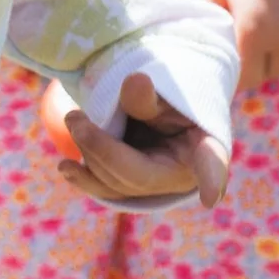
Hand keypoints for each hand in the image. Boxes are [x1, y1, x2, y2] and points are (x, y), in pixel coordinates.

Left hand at [57, 71, 230, 207]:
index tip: (211, 196)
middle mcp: (181, 176)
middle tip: (75, 117)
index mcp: (204, 147)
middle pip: (138, 175)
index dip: (211, 178)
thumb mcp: (167, 91)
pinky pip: (109, 191)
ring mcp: (156, 188)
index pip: (210, 162)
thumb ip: (150, 95)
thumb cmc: (171, 99)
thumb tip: (134, 82)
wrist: (164, 111)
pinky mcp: (134, 188)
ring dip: (89, 156)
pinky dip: (86, 179)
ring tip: (73, 121)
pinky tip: (66, 167)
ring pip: (118, 184)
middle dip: (101, 149)